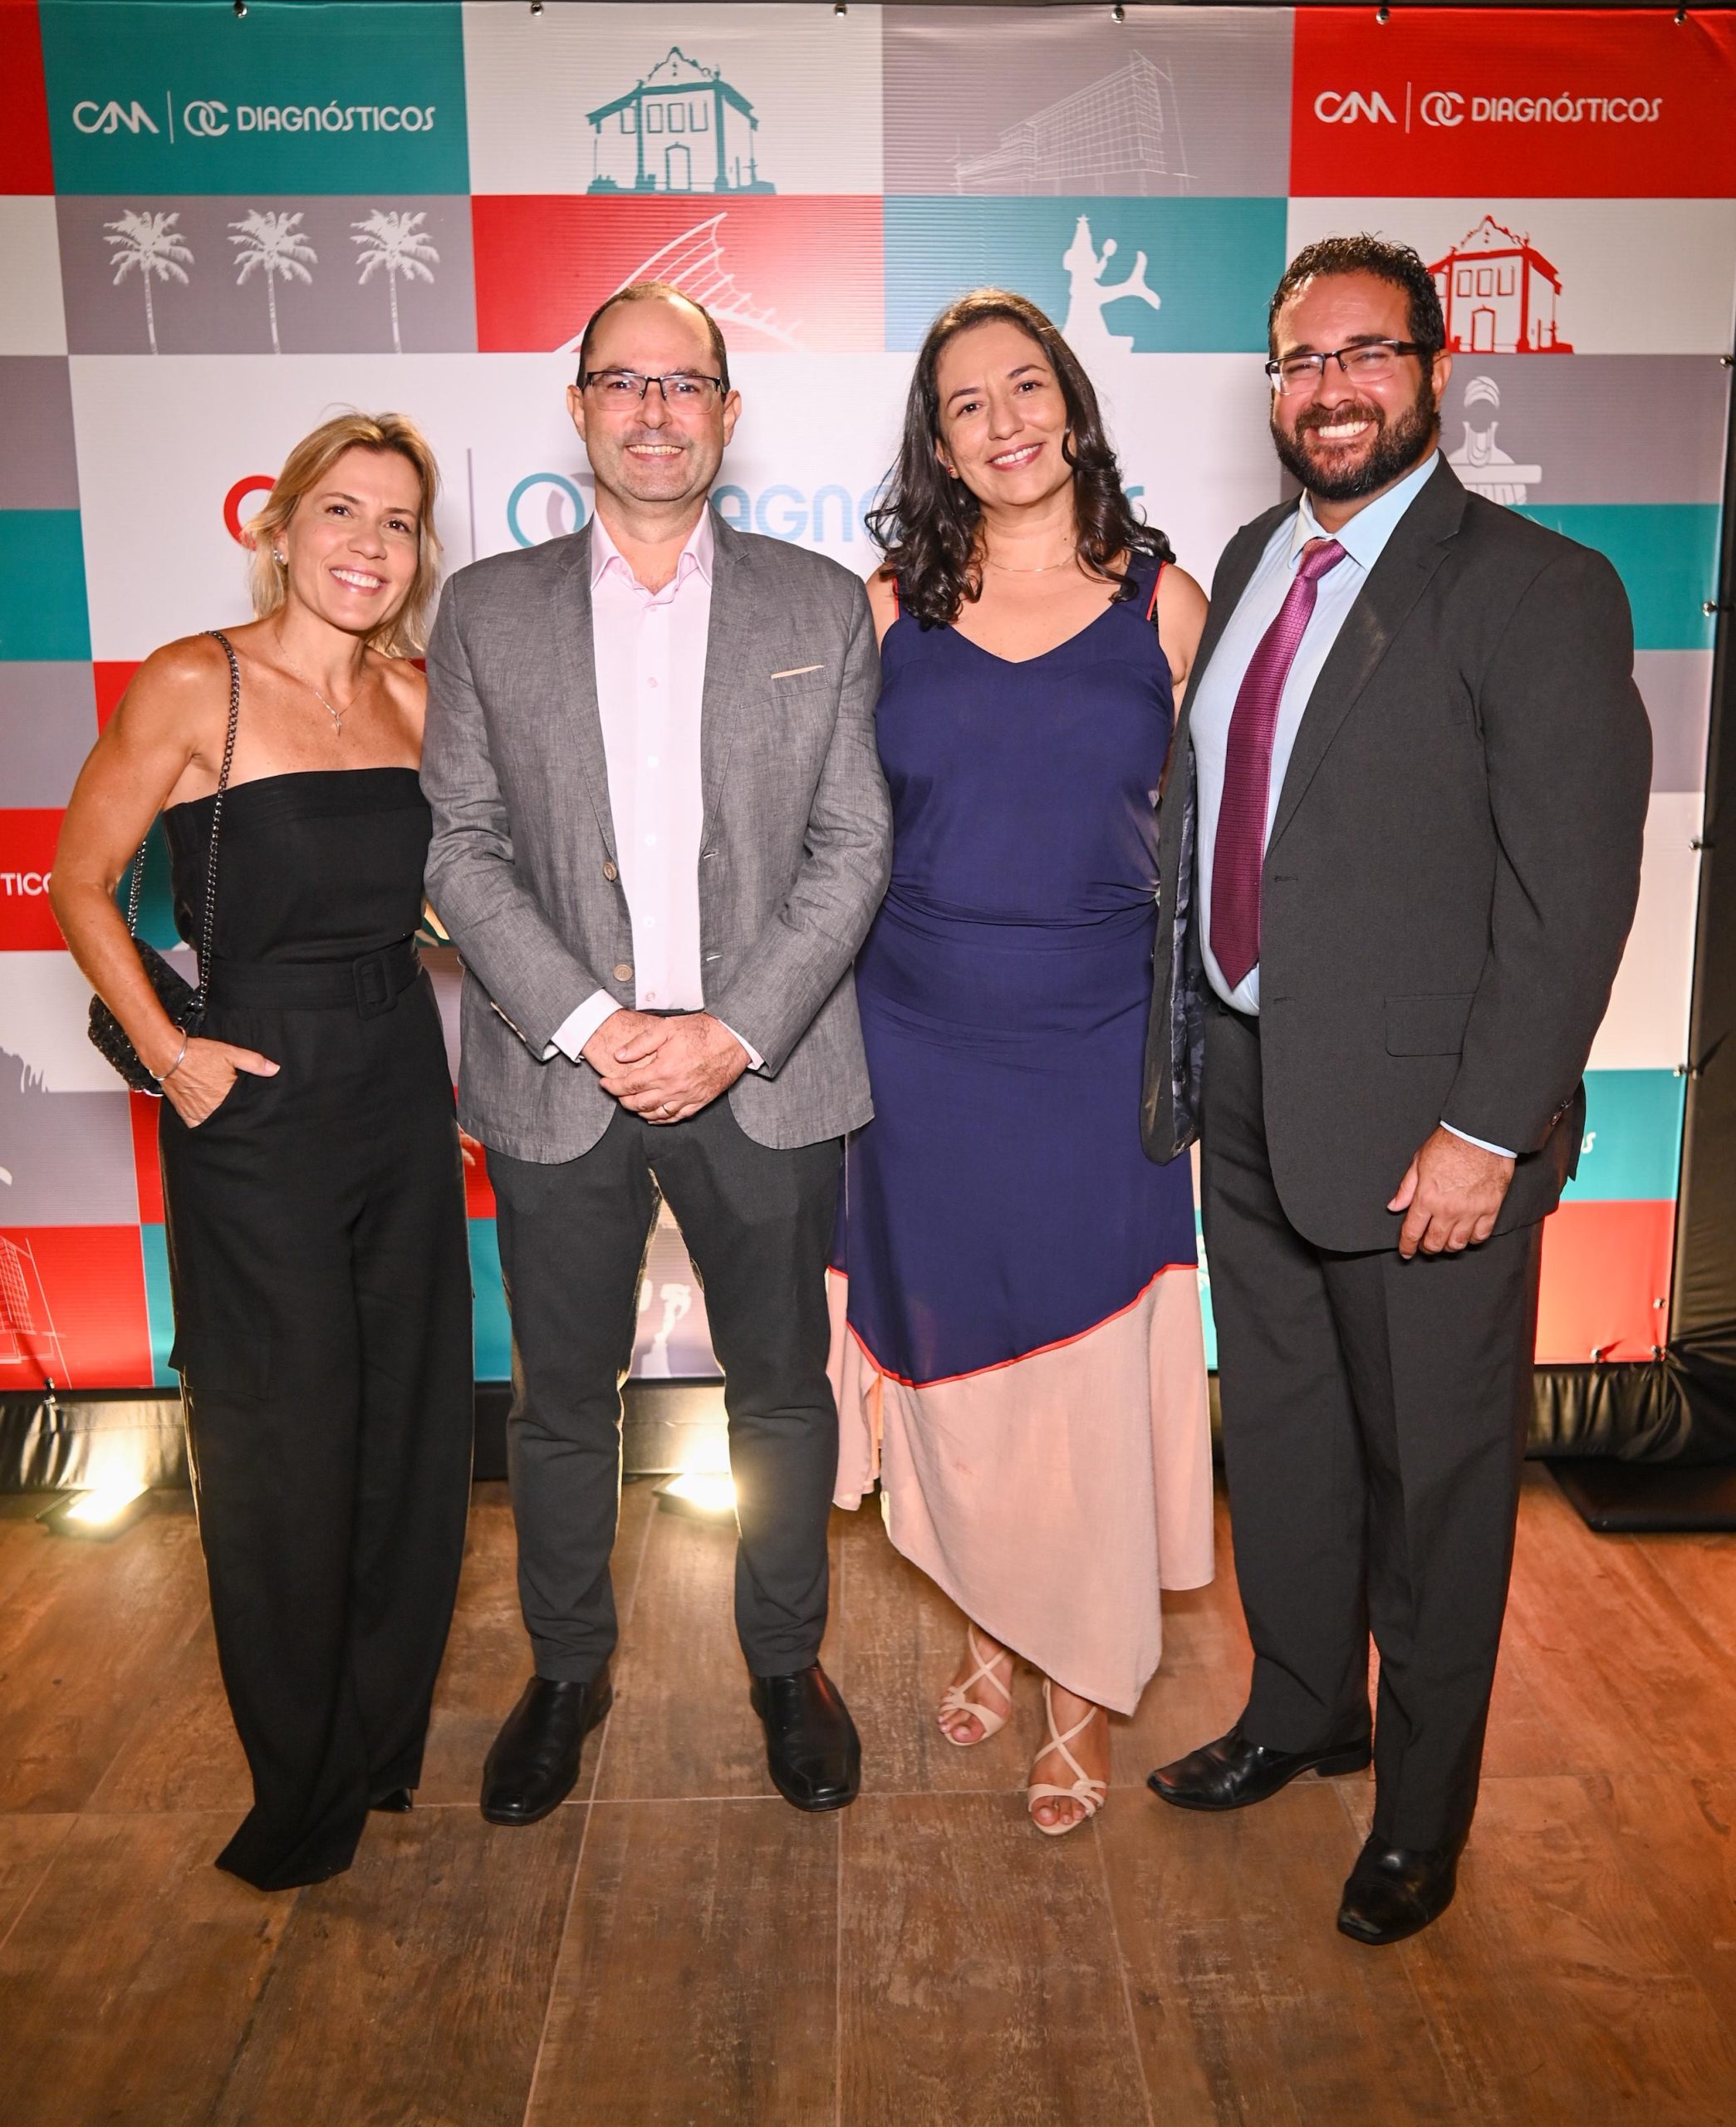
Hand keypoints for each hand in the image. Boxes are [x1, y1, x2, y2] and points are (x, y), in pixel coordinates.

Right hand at [162, 1035, 278, 1127]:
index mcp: (226, 1097)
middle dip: (235, 1112)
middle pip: (230, 1116)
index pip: (244, 1107)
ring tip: (223, 1111)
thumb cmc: (197, 1054)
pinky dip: (203, 1121)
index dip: (248, 1104)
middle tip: (236, 1106)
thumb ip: (254, 1062)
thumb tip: (274, 1069)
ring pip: (215, 1122)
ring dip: (220, 1118)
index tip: (250, 1103)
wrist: (167, 1056)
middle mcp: (212, 1108)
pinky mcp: (185, 1113)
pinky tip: (209, 1116)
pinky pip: (197, 1124)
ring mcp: (198, 1113)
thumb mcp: (230, 1053)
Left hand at [591, 1011, 748, 1122]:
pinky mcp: (700, 1101)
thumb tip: (619, 1056)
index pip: (629, 1084)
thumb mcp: (667, 1028)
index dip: (613, 1085)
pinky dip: (662, 1120)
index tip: (605, 1083)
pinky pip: (677, 1117)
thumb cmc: (703, 1031)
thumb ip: (640, 1043)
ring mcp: (688, 1098)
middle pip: (640, 1103)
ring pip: (657, 1114)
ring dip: (639, 1112)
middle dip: (623, 1100)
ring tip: (631, 1104)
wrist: (733, 1039)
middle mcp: (674, 1088)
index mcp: (663, 1070)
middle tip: (616, 1093)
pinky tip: (654, 1117)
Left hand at [1387, 1126, 1514, 1258]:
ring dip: (1448, 1245)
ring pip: (1457, 1244)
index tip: (1405, 1251)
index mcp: (1427, 1198)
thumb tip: (1394, 1206)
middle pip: (1435, 1243)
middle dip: (1426, 1248)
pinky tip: (1467, 1234)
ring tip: (1445, 1239)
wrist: (1481, 1135)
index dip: (1406, 1246)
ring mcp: (1471, 1212)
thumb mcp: (1418, 1162)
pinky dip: (1472, 1239)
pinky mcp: (1491, 1209)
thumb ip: (1406, 1188)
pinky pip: (1480, 1235)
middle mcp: (1448, 1210)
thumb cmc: (1450, 1144)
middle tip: (1424, 1245)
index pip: (1412, 1232)